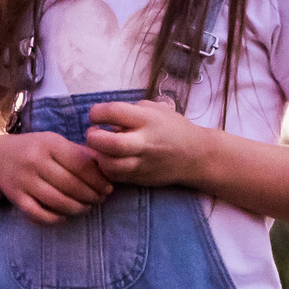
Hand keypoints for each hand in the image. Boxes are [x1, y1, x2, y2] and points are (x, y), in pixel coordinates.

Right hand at [0, 131, 111, 223]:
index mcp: (49, 144)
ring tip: (86, 208)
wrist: (0, 158)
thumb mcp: (56, 143)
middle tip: (100, 200)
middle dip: (90, 196)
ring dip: (76, 208)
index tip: (108, 188)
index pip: (81, 165)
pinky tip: (64, 216)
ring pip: (57, 201)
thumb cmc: (37, 150)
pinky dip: (54, 219)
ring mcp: (23, 180)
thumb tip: (108, 166)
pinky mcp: (15, 197)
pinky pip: (38, 214)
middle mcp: (34, 161)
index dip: (98, 180)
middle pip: (71, 185)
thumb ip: (79, 153)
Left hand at [83, 99, 214, 186]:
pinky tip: (107, 159)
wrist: (195, 155)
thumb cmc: (170, 128)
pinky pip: (115, 177)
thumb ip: (129, 112)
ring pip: (111, 165)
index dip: (97, 113)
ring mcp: (143, 163)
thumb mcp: (154, 109)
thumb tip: (104, 122)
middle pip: (112, 144)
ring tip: (99, 148)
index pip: (115, 112)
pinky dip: (105, 168)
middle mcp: (145, 142)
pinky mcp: (140, 179)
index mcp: (148, 119)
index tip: (96, 115)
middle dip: (94, 138)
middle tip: (92, 133)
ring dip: (98, 156)